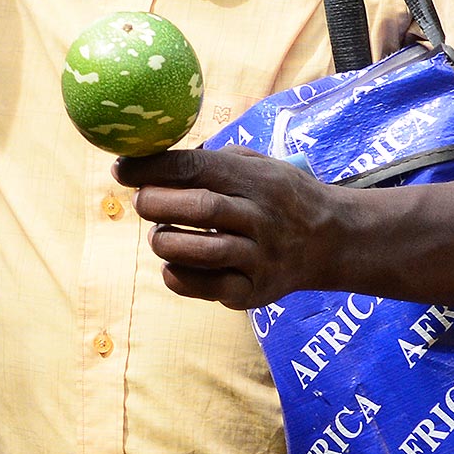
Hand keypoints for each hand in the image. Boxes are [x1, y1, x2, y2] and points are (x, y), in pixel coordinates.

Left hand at [113, 146, 343, 308]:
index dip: (152, 167)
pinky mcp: (256, 292)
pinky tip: (172, 265)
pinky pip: (209, 288)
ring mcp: (260, 256)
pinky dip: (179, 277)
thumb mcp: (259, 163)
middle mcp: (260, 216)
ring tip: (159, 234)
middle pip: (198, 207)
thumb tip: (155, 161)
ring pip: (202, 250)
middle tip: (139, 200)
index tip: (122, 168)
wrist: (332, 238)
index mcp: (256, 178)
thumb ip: (213, 162)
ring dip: (165, 242)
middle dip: (156, 202)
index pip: (196, 167)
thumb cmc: (280, 194)